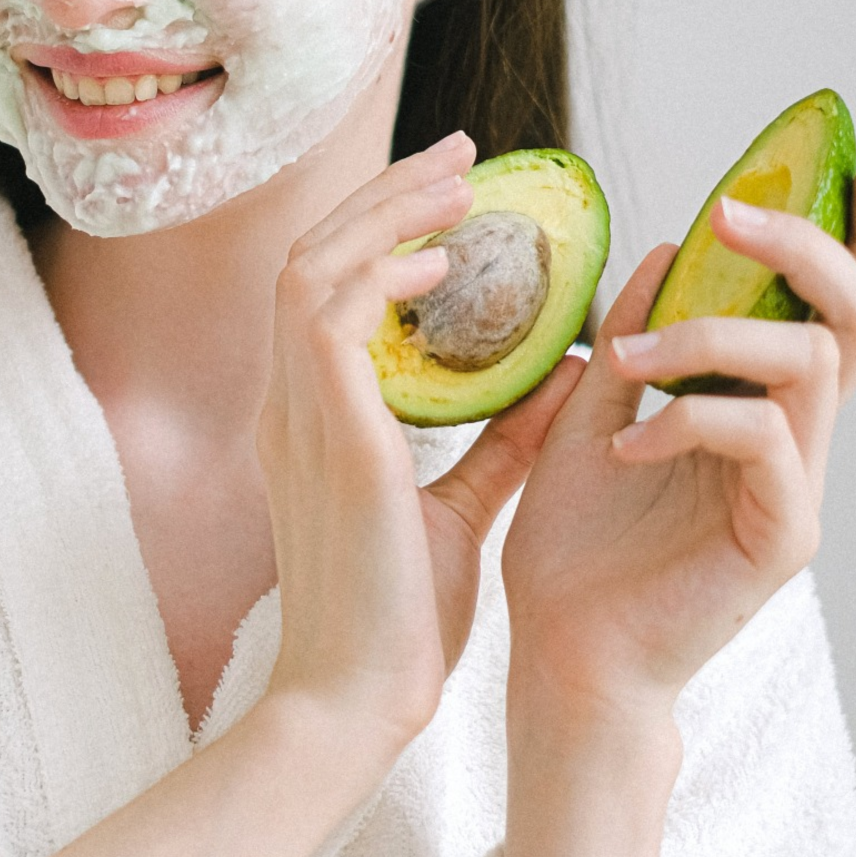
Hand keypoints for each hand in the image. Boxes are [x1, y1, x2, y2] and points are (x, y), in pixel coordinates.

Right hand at [258, 133, 578, 754]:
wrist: (353, 701)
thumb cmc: (398, 621)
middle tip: (459, 155)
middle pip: (311, 255)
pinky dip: (380, 273)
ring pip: (311, 265)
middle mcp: (288, 404)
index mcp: (310, 421)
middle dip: (382, 195)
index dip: (381, 230)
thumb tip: (567, 379)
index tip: (452, 200)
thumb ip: (503, 443)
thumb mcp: (460, 511)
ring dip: (383, 214)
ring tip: (458, 184)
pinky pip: (329, 314)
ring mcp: (293, 414)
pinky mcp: (323, 432)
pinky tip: (443, 263)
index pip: (325, 290)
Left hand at [501, 153, 855, 717]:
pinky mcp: (781, 536)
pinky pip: (765, 440)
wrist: (562, 653)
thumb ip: (635, 337)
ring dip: (712, 338)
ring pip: (808, 363)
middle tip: (730, 214)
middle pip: (850, 317)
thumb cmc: (578, 549)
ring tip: (631, 360)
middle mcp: (792, 440)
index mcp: (755, 406)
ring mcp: (796, 489)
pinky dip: (690, 421)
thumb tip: (661, 248)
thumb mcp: (593, 415)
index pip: (821, 307)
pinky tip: (629, 447)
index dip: (855, 234)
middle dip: (802, 247)